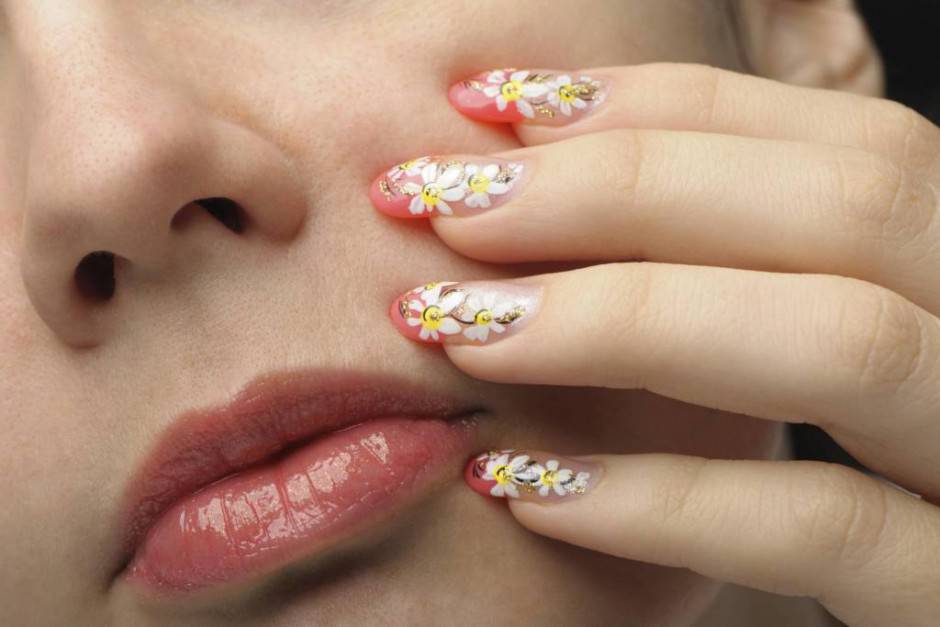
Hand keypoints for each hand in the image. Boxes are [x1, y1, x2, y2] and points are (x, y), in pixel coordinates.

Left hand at [369, 64, 939, 625]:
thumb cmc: (853, 477)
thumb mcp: (811, 340)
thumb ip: (741, 263)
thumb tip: (547, 169)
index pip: (839, 137)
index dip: (659, 102)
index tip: (493, 107)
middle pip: (845, 205)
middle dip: (619, 187)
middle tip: (449, 208)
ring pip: (842, 341)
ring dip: (619, 321)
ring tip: (461, 329)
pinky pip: (822, 530)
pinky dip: (661, 498)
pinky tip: (524, 484)